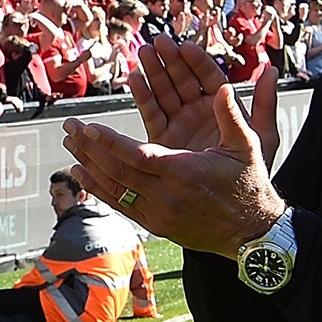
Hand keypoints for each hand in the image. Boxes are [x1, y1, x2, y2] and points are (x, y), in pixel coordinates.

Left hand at [61, 42, 283, 258]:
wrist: (252, 233)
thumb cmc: (250, 185)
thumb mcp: (248, 147)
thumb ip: (231, 116)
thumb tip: (222, 87)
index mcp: (185, 172)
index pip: (138, 156)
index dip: (110, 141)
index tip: (89, 126)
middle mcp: (167, 196)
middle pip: (118, 171)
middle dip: (89, 147)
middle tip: (69, 127)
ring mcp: (159, 214)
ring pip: (115, 189)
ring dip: (89, 166)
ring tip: (69, 146)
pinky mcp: (156, 226)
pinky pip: (121, 206)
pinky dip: (100, 189)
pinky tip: (83, 175)